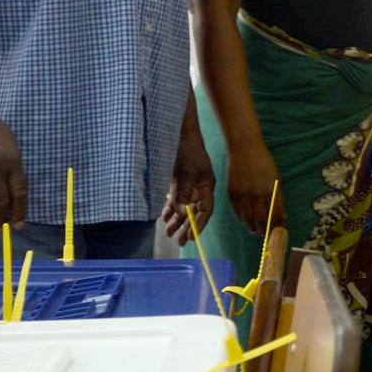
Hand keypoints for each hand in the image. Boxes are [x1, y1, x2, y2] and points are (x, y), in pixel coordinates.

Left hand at [165, 122, 216, 243]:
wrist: (177, 130)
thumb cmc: (186, 149)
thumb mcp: (186, 173)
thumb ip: (184, 194)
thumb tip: (183, 214)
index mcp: (207, 185)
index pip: (206, 210)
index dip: (199, 225)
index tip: (190, 237)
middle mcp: (199, 186)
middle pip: (194, 212)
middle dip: (185, 226)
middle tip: (178, 241)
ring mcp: (188, 183)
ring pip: (183, 207)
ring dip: (176, 220)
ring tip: (167, 232)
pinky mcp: (177, 179)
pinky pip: (175, 198)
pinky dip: (170, 208)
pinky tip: (164, 216)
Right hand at [223, 138, 280, 239]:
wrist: (244, 148)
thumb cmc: (264, 163)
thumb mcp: (276, 180)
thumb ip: (278, 200)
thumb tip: (282, 218)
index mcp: (270, 191)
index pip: (276, 217)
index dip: (278, 227)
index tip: (279, 231)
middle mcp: (256, 196)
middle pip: (261, 223)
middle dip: (266, 231)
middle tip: (267, 234)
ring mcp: (242, 195)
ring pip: (248, 221)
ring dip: (253, 228)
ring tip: (257, 229)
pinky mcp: (231, 194)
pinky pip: (237, 213)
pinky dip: (242, 219)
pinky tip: (247, 219)